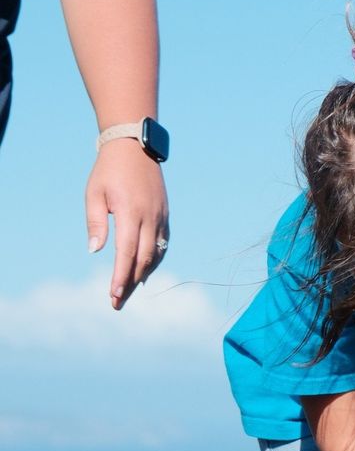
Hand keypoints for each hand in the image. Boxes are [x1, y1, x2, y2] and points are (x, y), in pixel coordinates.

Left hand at [86, 141, 169, 308]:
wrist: (134, 147)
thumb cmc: (108, 171)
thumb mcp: (94, 194)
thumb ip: (96, 222)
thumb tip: (95, 250)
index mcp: (131, 213)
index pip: (127, 253)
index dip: (121, 277)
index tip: (113, 296)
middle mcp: (150, 217)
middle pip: (144, 259)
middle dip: (130, 283)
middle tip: (117, 303)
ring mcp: (160, 216)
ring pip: (156, 254)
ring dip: (143, 275)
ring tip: (128, 291)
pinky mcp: (164, 214)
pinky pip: (162, 244)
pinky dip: (154, 260)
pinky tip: (144, 271)